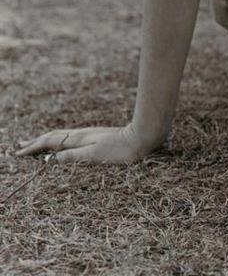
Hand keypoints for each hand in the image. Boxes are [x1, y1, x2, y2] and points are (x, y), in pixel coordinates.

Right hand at [15, 122, 161, 164]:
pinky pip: (71, 139)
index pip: (51, 142)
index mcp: (79, 138)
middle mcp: (82, 134)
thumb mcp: (96, 155)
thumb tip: (52, 158)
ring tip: (35, 143)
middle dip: (36, 142)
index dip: (34, 148)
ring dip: (46, 141)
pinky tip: (62, 144)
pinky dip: (60, 142)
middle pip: (54, 137)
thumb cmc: (122, 149)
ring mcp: (90, 135)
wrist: (143, 137)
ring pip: (62, 137)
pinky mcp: (97, 138)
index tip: (18, 153)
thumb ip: (74, 156)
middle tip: (19, 146)